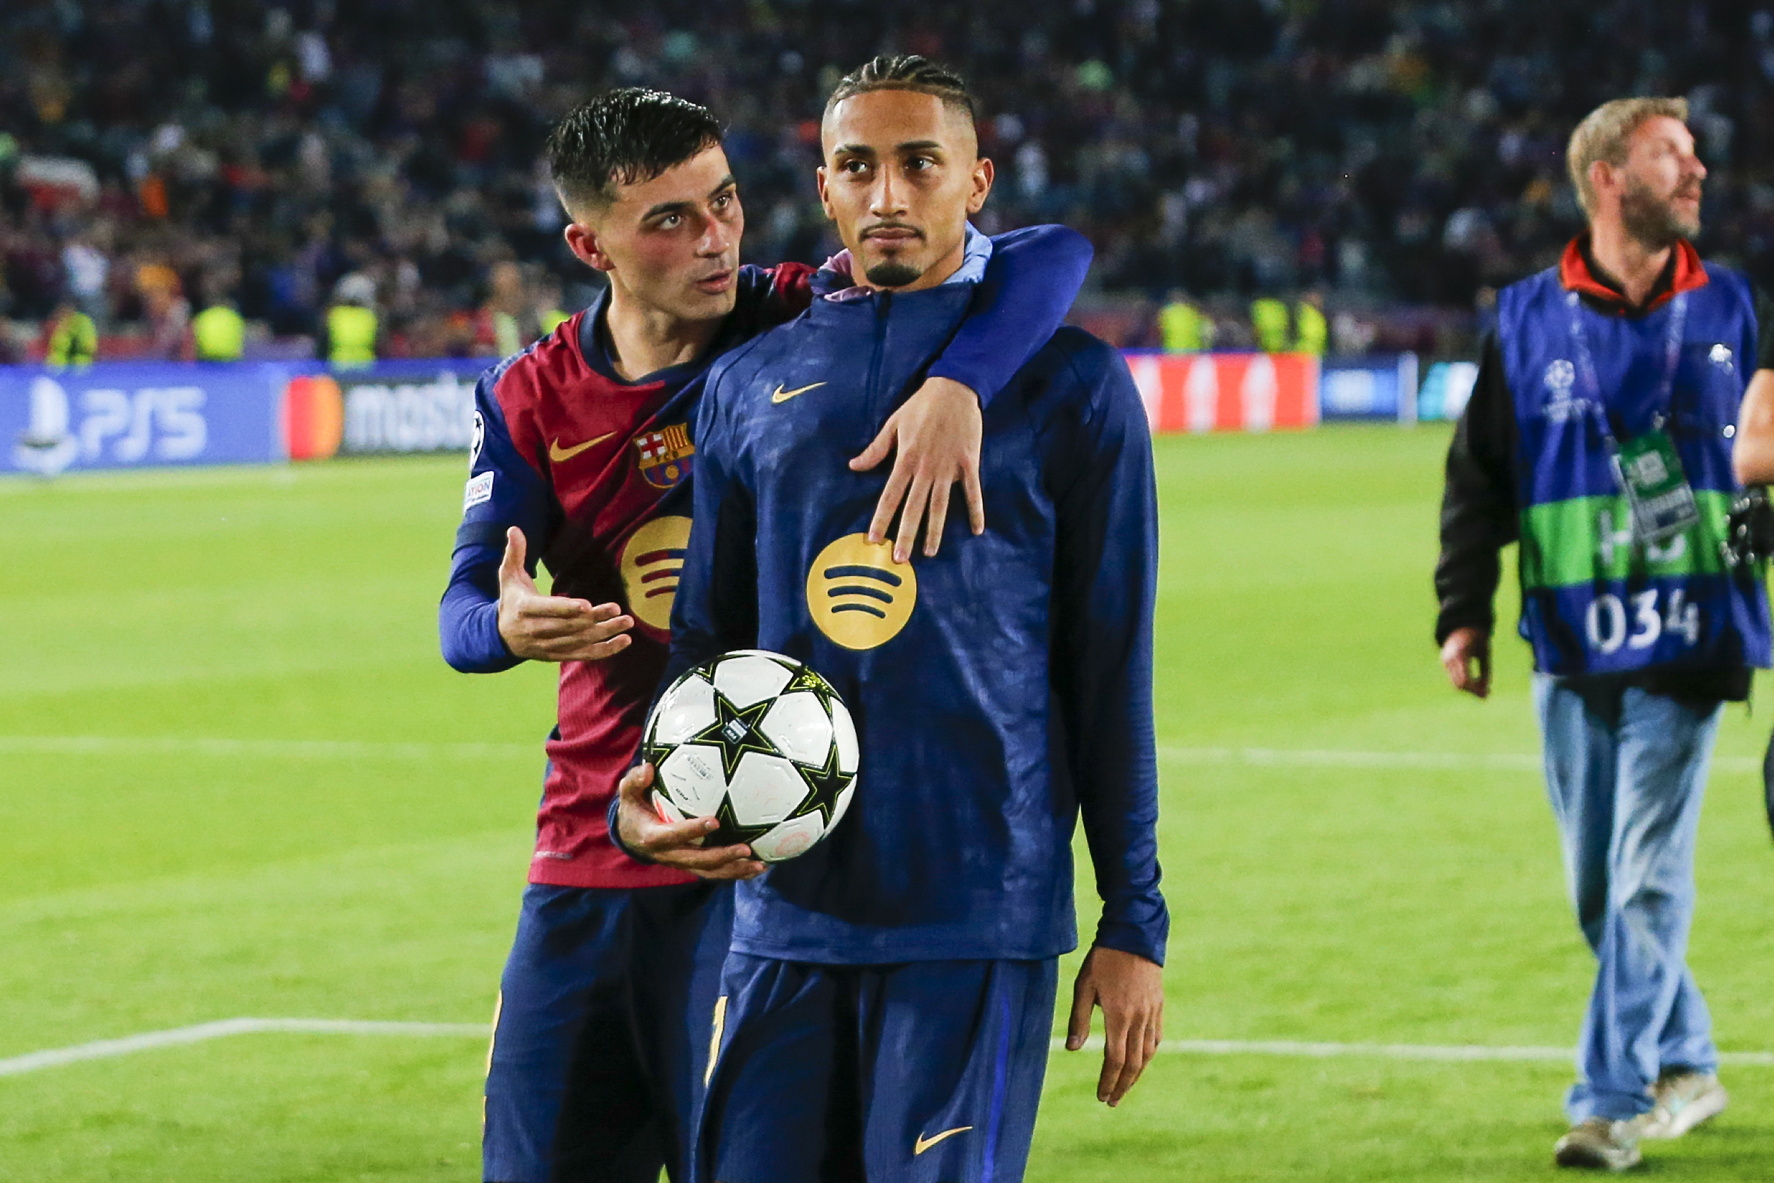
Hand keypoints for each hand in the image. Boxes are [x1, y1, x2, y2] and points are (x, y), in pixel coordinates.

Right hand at [496, 527, 633, 661]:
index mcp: (524, 609)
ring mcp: (547, 646)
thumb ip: (514, 553)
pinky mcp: (557, 655)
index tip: (587, 605)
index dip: (566, 608)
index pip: (547, 610)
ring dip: (604, 634)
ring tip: (626, 623)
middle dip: (594, 619)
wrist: (501, 636)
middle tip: (618, 609)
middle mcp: (535, 630)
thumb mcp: (509, 576)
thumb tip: (514, 528)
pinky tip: (623, 642)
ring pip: (579, 642)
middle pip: (568, 627)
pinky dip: (604, 651)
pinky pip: (583, 655)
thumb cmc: (511, 599)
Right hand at [613, 763, 765, 879]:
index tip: (715, 821)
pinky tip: (758, 868)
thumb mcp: (628, 794)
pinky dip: (736, 872)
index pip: (674, 835)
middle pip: (698, 860)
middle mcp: (669, 854)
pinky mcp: (692, 866)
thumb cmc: (634, 809)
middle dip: (722, 857)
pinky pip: (714, 872)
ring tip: (759, 866)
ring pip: (709, 871)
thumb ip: (635, 781)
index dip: (693, 830)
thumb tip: (648, 768)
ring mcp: (682, 863)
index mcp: (654, 837)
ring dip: (734, 870)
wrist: (631, 836)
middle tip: (746, 849)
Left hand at [849, 376, 984, 561]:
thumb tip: (853, 466)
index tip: (874, 539)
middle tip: (901, 559)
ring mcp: (949, 467)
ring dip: (935, 531)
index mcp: (906, 459)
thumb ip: (875, 449)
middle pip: (914, 508)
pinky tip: (977, 530)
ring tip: (931, 553)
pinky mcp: (968, 463)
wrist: (954, 388)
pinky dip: (975, 511)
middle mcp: (926, 468)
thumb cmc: (921, 406)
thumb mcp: (893, 424)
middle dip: (906, 535)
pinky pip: (972, 492)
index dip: (882, 518)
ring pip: (940, 505)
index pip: (890, 495)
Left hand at [1065, 945, 1163, 1106]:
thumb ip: (1079, 1019)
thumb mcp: (1084, 986)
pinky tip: (1141, 1061)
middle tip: (1112, 1102)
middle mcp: (1139, 1018)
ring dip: (1137, 1075)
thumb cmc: (1104, 959)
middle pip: (1134, 1063)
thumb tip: (1073, 1050)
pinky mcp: (1158, 1005)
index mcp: (1119, 1016)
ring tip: (1124, 1087)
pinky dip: (1148, 1054)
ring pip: (1148, 1053)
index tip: (1101, 1096)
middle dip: (1122, 1086)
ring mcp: (1152, 1012)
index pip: (1116, 1059)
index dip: (1109, 1081)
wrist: (1134, 934)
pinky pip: (1156, 1038)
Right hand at [1440, 626, 1490, 697]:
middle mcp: (1449, 659)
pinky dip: (1465, 683)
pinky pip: (1454, 678)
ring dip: (1469, 689)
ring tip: (1483, 689)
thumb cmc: (1477, 639)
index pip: (1465, 680)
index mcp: (1461, 654)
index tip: (1487, 694)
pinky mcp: (1444, 663)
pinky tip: (1476, 682)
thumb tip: (1486, 692)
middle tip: (1486, 694)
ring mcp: (1444, 661)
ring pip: (1455, 684)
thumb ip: (1485, 673)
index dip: (1476, 690)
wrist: (1461, 625)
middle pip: (1459, 685)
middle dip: (1473, 692)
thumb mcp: (1485, 654)